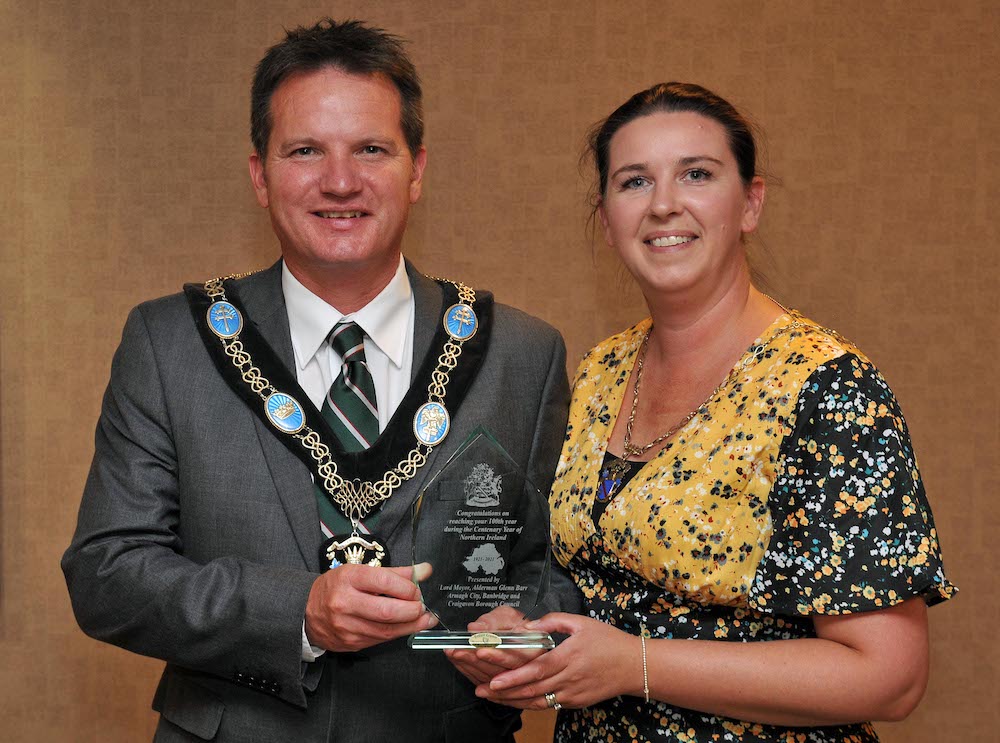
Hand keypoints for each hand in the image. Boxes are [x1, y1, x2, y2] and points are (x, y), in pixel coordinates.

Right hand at [305, 562, 437, 651]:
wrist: (307, 611)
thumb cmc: (337, 587)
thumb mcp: (361, 572)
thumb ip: (395, 573)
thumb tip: (424, 571)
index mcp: (349, 578)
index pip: (385, 582)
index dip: (408, 588)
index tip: (418, 589)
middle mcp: (345, 602)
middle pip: (387, 611)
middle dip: (413, 610)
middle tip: (423, 607)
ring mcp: (346, 626)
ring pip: (387, 630)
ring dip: (411, 625)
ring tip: (424, 619)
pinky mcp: (350, 643)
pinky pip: (381, 640)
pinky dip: (397, 633)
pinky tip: (407, 626)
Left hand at [445, 605, 544, 685]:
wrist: (518, 635)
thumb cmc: (515, 624)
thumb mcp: (508, 615)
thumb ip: (493, 621)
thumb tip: (476, 628)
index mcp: (533, 649)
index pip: (516, 658)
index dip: (497, 656)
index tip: (479, 650)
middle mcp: (526, 667)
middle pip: (502, 672)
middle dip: (476, 661)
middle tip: (459, 651)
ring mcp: (515, 680)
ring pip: (492, 681)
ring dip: (470, 668)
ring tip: (455, 654)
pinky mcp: (503, 686)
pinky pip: (487, 684)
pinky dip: (471, 674)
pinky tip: (461, 664)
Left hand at [476, 613, 638, 709]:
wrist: (635, 666)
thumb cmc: (608, 641)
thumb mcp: (581, 622)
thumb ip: (553, 622)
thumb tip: (529, 626)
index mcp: (568, 657)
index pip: (536, 670)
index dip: (513, 677)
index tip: (493, 680)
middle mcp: (568, 680)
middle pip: (531, 689)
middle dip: (504, 692)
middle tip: (480, 690)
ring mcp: (572, 694)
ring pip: (537, 701)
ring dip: (512, 701)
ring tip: (490, 697)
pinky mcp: (575, 702)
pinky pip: (548, 705)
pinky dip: (529, 703)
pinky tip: (514, 699)